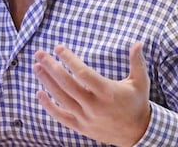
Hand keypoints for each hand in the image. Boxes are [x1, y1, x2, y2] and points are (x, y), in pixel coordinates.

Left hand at [32, 42, 150, 146]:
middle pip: (67, 84)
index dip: (69, 60)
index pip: (83, 73)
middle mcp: (95, 106)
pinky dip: (48, 106)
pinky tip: (39, 93)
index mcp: (107, 92)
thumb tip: (138, 42)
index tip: (58, 48)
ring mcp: (86, 118)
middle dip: (51, 67)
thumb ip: (137, 62)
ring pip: (61, 99)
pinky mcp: (81, 127)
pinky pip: (61, 116)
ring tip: (37, 66)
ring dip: (47, 82)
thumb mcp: (140, 82)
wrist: (137, 134)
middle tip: (39, 53)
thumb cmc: (137, 103)